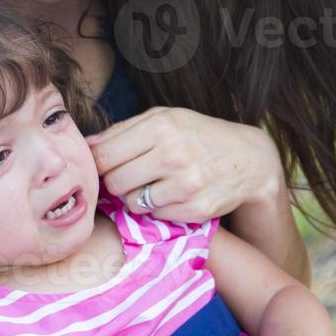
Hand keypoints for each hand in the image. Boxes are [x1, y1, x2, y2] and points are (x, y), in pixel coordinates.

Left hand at [86, 106, 281, 223]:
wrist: (249, 159)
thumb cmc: (198, 135)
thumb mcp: (165, 119)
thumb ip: (123, 130)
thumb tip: (86, 145)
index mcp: (160, 127)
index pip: (103, 155)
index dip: (97, 163)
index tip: (103, 165)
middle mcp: (172, 155)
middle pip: (113, 181)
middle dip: (116, 181)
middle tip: (130, 175)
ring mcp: (185, 185)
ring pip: (130, 202)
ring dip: (135, 197)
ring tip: (152, 184)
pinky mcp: (194, 210)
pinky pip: (154, 216)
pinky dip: (156, 209)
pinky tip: (171, 194)